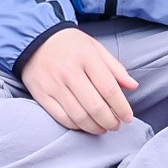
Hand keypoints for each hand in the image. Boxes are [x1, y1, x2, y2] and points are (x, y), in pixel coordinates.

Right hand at [22, 28, 139, 134]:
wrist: (35, 39)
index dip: (121, 106)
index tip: (128, 117)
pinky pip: (62, 118)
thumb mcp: (95, 48)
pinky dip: (76, 126)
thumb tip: (133, 86)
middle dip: (110, 121)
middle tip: (117, 125)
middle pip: (95, 106)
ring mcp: (54, 85)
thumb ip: (115, 67)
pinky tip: (85, 125)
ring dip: (95, 127)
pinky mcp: (41, 95)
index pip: (109, 88)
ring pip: (79, 116)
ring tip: (103, 128)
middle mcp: (69, 72)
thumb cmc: (70, 44)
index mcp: (87, 57)